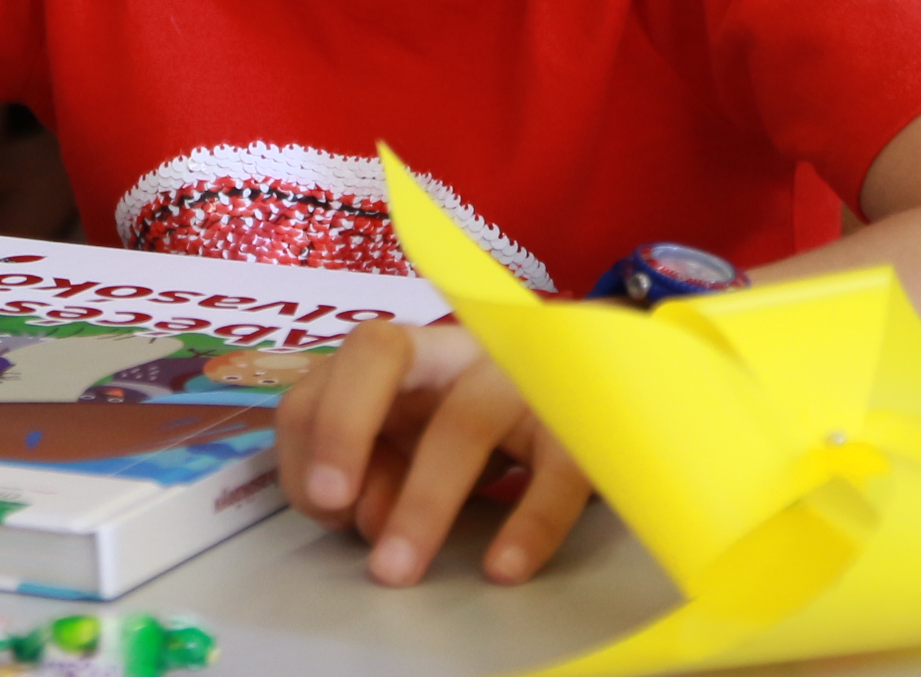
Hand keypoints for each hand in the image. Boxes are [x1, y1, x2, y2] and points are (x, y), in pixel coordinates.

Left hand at [277, 320, 590, 585]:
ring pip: (463, 424)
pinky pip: (556, 472)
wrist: (599, 413)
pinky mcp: (580, 426)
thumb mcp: (418, 450)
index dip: (320, 422)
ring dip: (422, 502)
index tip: (321, 499)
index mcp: (407, 352)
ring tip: (397, 570)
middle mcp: (454, 350)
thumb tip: (367, 519)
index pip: (341, 361)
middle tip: (333, 508)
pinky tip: (502, 567)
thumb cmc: (482, 435)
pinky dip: (529, 524)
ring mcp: (518, 378)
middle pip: (383, 353)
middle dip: (345, 428)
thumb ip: (376, 474)